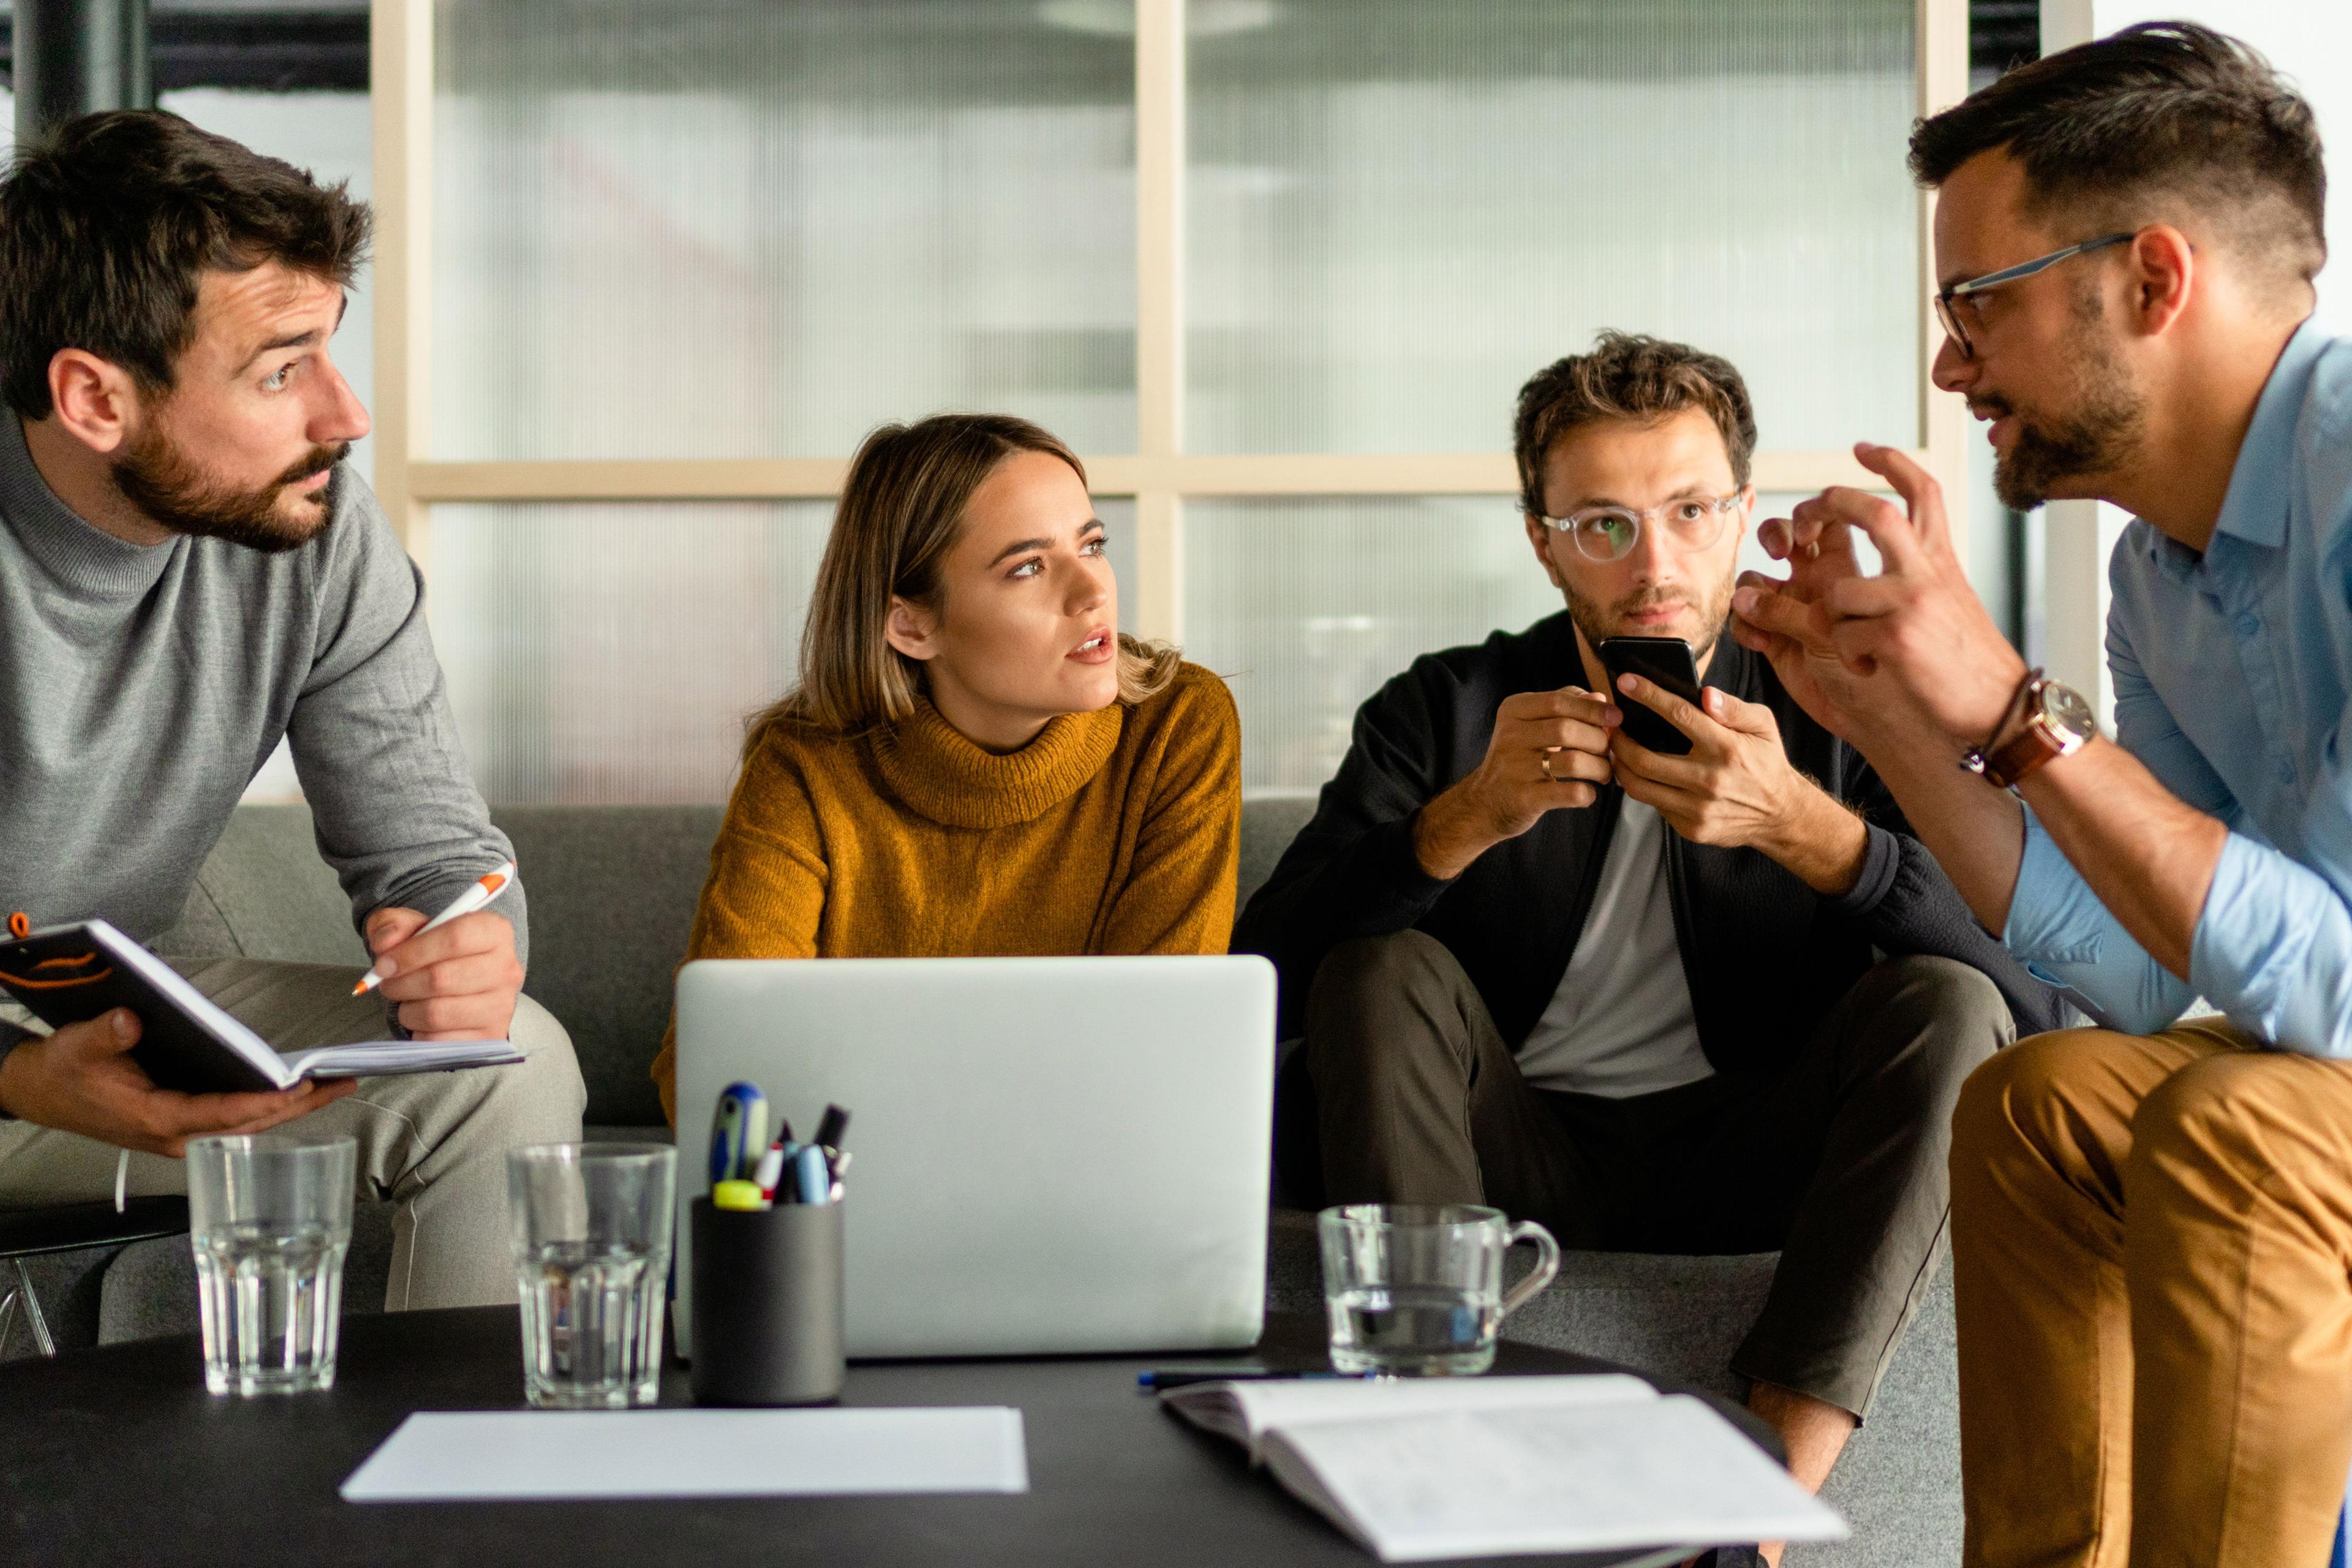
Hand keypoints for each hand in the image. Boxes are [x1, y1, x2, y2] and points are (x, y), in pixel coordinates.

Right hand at [0, 1009, 353, 1156]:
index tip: (302, 1087)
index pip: (223, 1114)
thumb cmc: (62, 1072)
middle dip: (299, 1105)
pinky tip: (293, 1089)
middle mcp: (175, 1135)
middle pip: (249, 1124)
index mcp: (155, 1119)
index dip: (265, 1102)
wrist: (39, 1091)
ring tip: (334, 1083)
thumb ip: (105, 1035)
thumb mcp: (77, 1047)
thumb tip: (131, 1020)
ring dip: (290, 1107)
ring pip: (247, 1124)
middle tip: (343, 1081)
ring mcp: (181, 1133)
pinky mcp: (182, 1124)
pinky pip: (235, 1118)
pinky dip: (267, 1105)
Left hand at [365, 908, 524, 1040]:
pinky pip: (439, 1041)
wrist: (457, 984)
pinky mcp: (490, 1036)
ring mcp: (501, 1006)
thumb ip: (394, 925)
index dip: (412, 952)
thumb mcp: (412, 928)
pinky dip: (419, 1033)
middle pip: (441, 978)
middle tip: (388, 984)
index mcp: (494, 932)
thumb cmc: (435, 952)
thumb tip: (385, 943)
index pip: (456, 938)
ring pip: (436, 1013)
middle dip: (402, 984)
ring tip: (406, 1001)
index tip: (384, 964)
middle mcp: (506, 968)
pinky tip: (422, 1020)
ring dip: (407, 1010)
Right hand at [1411, 686, 1620, 878]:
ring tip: (1603, 773)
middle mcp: (1510, 736)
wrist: (1484, 803)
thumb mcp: (1531, 723)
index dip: (1593, 708)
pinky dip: (1587, 793)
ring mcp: (1515, 769)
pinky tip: (1587, 792)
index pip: (1559, 701)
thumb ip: (1564, 705)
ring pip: (1573, 761)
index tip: (1616, 718)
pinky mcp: (1524, 798)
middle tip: (1608, 751)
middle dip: (1598, 740)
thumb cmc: (1519, 759)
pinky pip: (1570, 793)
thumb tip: (1601, 698)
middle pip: (1567, 729)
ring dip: (1599, 767)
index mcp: (1514, 711)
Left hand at [1608, 676, 1804, 849]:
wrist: (1781, 814)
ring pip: (1640, 787)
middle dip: (1619, 740)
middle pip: (1644, 759)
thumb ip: (1734, 707)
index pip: (1679, 715)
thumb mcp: (1763, 725)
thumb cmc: (1767, 762)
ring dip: (1621, 766)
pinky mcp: (1692, 829)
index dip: (1648, 695)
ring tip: (1618, 750)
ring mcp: (1699, 809)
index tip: (1625, 681)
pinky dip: (1644, 787)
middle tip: (1612, 726)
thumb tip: (1705, 694)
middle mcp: (1710, 780)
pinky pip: (1655, 805)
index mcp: (1727, 748)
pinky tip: (1642, 774)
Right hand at [1732, 500, 1878, 743]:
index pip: (1827, 520)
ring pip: (1756, 582)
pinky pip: (1745, 621)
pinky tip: (1761, 644)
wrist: (1879, 718)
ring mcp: (1793, 611)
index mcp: (1845, 570)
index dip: (1812, 512)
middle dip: (1775, 535)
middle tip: (1780, 553)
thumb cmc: (1881, 672)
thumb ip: (1790, 612)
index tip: (1804, 532)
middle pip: (1787, 537)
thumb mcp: (1837, 633)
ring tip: (1757, 609)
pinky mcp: (1775, 640)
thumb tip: (1743, 597)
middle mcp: (1816, 584)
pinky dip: (1745, 627)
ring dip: (1750, 590)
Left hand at [1734, 444, 2023, 749]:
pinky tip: (1866, 668)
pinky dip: (1846, 655)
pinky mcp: (1897, 637)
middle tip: (1803, 521)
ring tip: (1853, 643)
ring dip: (1831, 621)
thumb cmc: (1969, 661)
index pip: (1922, 492)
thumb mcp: (1951, 602)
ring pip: (1838, 592)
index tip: (1863, 448)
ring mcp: (1912, 602)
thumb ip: (1922, 574)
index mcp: (1940, 560)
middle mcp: (1928, 572)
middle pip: (1876, 513)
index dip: (1892, 463)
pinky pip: (1841, 636)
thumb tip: (1894, 556)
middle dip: (1832, 506)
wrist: (2001, 708)